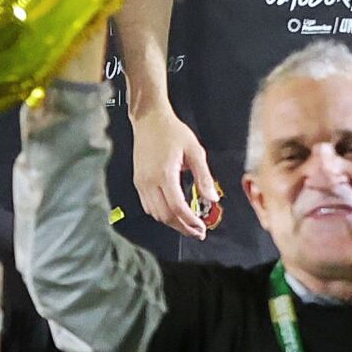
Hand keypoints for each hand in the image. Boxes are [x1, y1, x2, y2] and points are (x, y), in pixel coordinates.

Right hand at [132, 105, 218, 239]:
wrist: (149, 119)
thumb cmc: (172, 131)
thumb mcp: (194, 150)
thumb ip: (204, 176)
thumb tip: (213, 198)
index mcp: (164, 174)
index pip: (177, 207)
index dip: (190, 221)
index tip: (201, 228)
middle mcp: (149, 181)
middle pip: (165, 215)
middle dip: (182, 227)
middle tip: (198, 231)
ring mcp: (141, 182)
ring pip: (155, 213)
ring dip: (171, 222)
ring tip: (187, 224)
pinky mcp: (138, 181)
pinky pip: (148, 205)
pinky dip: (161, 214)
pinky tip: (173, 212)